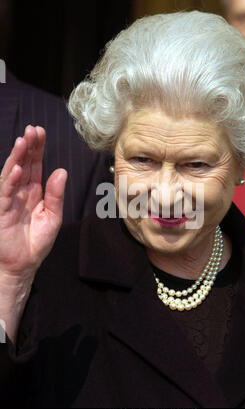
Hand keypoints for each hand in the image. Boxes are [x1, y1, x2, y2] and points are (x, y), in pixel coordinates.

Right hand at [0, 125, 67, 285]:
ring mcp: (8, 200)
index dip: (37, 149)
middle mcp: (20, 192)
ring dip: (17, 157)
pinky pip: (4, 193)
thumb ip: (56, 195)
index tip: (40, 132)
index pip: (35, 165)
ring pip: (12, 174)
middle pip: (24, 164)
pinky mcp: (0, 210)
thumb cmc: (37, 242)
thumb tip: (61, 171)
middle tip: (33, 129)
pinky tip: (17, 168)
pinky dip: (10, 180)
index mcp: (33, 192)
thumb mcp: (53, 217)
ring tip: (23, 141)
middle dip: (28, 147)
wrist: (23, 265)